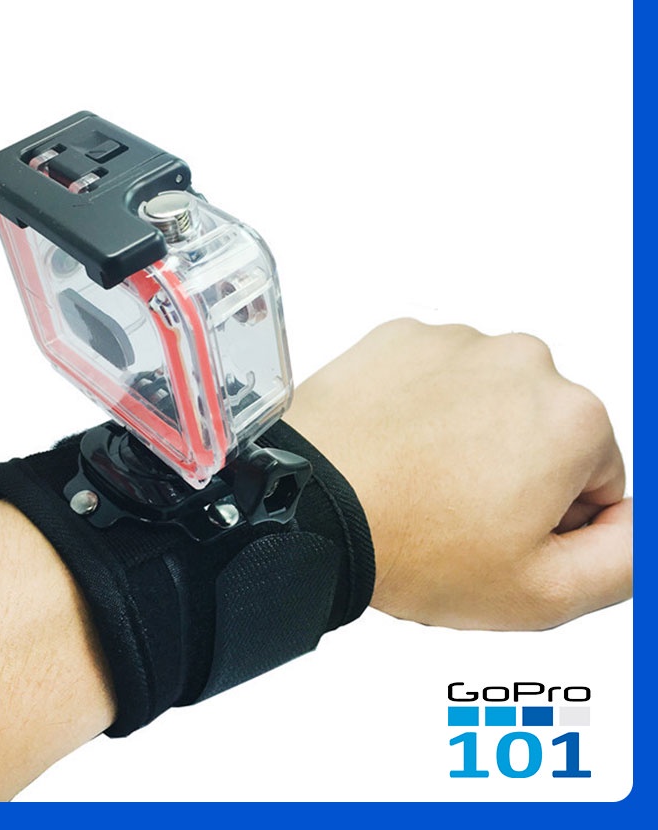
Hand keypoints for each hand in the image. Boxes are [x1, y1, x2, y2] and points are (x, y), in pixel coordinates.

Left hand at [286, 318, 630, 630]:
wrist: (306, 504)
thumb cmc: (410, 544)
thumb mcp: (542, 593)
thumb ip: (623, 561)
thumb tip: (632, 528)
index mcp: (572, 419)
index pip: (598, 479)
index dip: (551, 520)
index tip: (500, 534)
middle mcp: (521, 363)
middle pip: (541, 431)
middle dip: (512, 472)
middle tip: (452, 512)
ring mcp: (455, 343)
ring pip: (485, 402)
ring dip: (463, 436)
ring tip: (414, 480)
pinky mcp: (400, 338)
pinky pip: (430, 379)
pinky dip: (418, 408)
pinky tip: (391, 447)